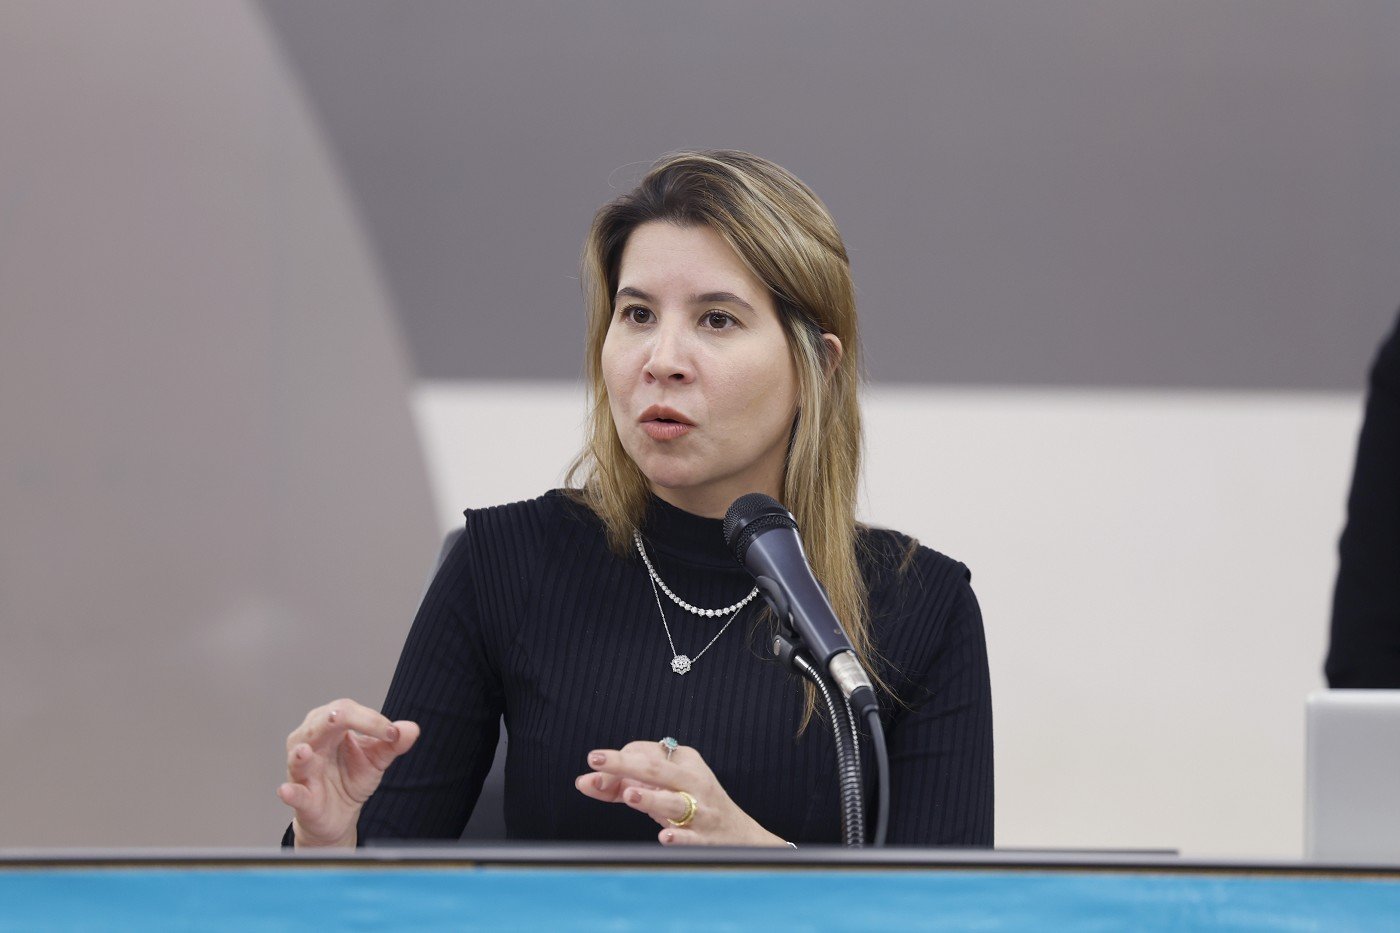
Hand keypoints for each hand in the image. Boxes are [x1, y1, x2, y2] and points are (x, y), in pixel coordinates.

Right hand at [276, 698, 419, 847]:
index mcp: (330, 727)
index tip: (392, 733)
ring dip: (300, 755)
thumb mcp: (377, 759)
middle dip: (335, 720)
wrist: (341, 814)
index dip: (370, 719)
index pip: (345, 711)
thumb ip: (393, 743)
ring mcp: (302, 770)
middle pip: (319, 723)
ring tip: (304, 751)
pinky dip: (291, 792)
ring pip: (297, 756)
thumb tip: (411, 729)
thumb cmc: (352, 777)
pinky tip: (287, 791)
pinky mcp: (301, 797)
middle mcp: (310, 742)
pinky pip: (294, 793)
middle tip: (347, 720)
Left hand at [573, 739, 786, 845]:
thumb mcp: (663, 789)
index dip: (618, 761)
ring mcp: (702, 810)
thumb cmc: (692, 805)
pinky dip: (678, 836)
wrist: (739, 836)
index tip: (594, 773)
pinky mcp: (706, 839)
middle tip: (596, 760)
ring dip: (651, 798)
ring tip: (630, 795)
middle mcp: (694, 781)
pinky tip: (664, 836)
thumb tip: (583, 782)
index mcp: (684, 761)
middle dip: (625, 764)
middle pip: (657, 768)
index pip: (646, 753)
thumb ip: (621, 786)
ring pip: (674, 801)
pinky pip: (691, 837)